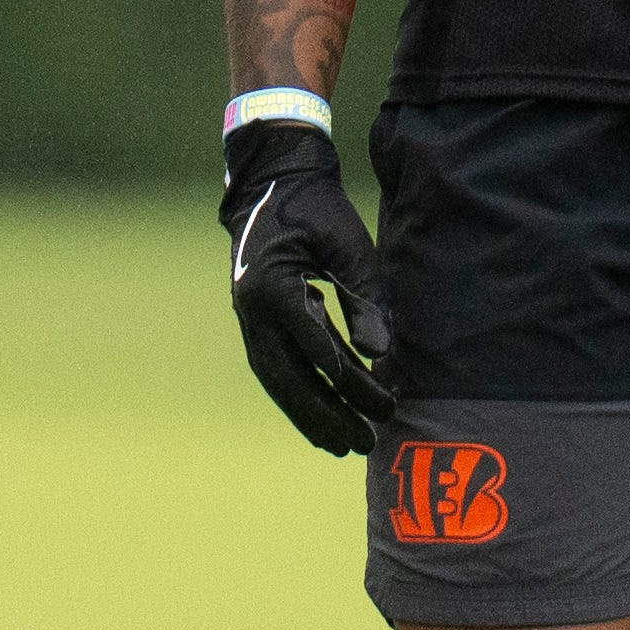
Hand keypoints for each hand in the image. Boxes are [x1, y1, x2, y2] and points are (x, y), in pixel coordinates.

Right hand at [217, 121, 394, 456]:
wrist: (272, 183)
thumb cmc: (316, 209)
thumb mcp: (348, 243)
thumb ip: (364, 295)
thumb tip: (380, 353)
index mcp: (272, 286)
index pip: (313, 344)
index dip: (348, 379)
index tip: (380, 403)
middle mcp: (253, 310)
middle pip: (290, 377)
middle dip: (329, 414)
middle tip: (365, 442)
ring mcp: (249, 320)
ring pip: (279, 382)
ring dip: (311, 417)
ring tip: (343, 447)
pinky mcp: (256, 325)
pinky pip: (276, 372)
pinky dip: (298, 400)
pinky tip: (321, 424)